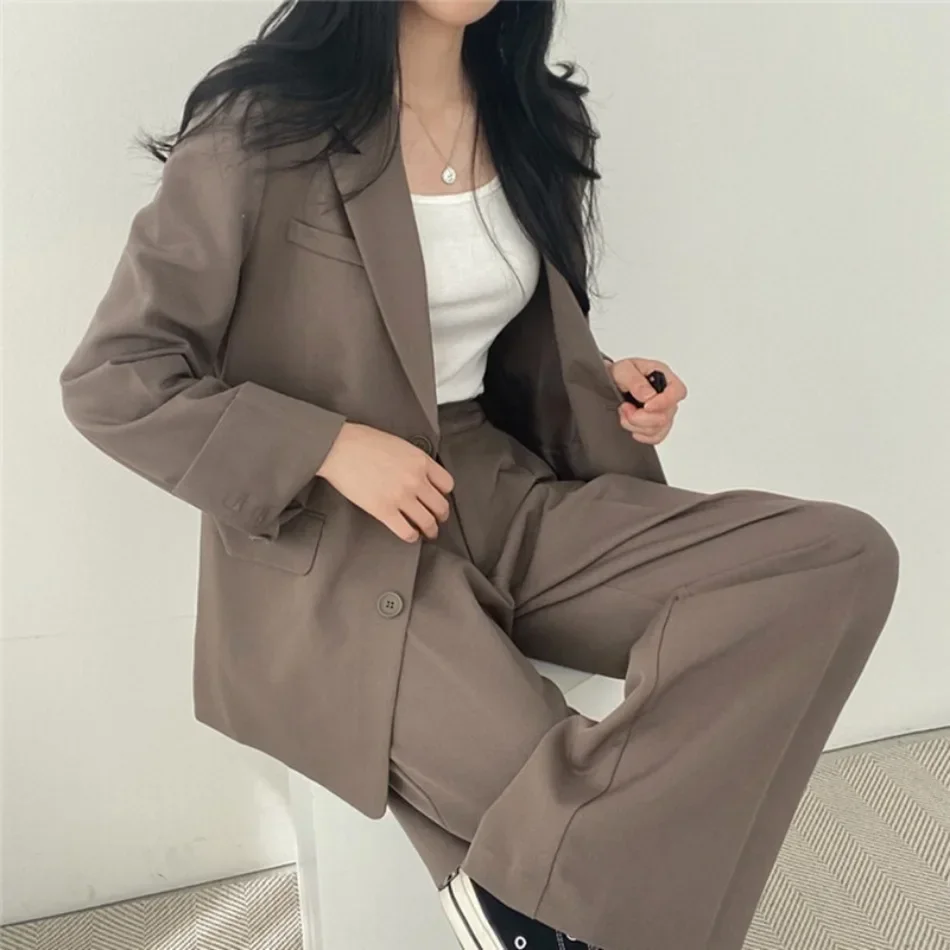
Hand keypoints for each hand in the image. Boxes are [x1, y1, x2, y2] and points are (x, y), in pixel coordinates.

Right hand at [317, 423, 453, 541]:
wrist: (339, 448)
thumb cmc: (363, 442)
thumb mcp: (400, 444)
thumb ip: (414, 461)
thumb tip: (421, 475)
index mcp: (420, 461)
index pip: (447, 484)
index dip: (444, 493)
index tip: (439, 497)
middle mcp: (416, 479)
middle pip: (441, 506)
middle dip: (441, 515)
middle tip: (438, 519)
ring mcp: (401, 496)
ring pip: (428, 522)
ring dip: (430, 530)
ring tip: (428, 532)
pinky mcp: (384, 511)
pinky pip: (407, 531)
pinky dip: (412, 536)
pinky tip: (410, 535)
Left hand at [606, 357, 686, 444]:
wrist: (611, 383)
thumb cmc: (621, 373)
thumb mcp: (623, 369)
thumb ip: (635, 381)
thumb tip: (649, 396)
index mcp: (664, 376)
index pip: (678, 391)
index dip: (664, 402)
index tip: (646, 406)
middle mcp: (667, 395)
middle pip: (666, 416)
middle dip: (641, 417)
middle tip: (625, 407)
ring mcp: (664, 411)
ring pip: (659, 429)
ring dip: (636, 425)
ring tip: (624, 412)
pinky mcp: (657, 425)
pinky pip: (655, 437)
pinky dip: (641, 434)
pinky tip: (631, 425)